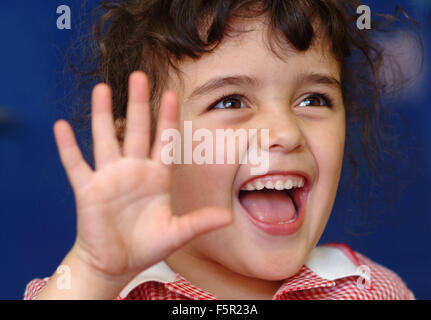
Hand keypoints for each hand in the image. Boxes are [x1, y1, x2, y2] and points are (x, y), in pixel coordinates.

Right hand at [53, 71, 232, 283]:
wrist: (115, 263)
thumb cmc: (146, 245)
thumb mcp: (177, 233)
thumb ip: (200, 222)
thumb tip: (229, 217)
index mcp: (156, 177)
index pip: (164, 141)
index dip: (167, 119)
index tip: (171, 94)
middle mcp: (133, 170)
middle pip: (136, 130)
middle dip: (138, 104)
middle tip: (139, 76)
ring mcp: (109, 177)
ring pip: (105, 139)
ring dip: (103, 115)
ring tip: (102, 89)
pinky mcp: (87, 190)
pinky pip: (75, 164)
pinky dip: (68, 147)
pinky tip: (61, 126)